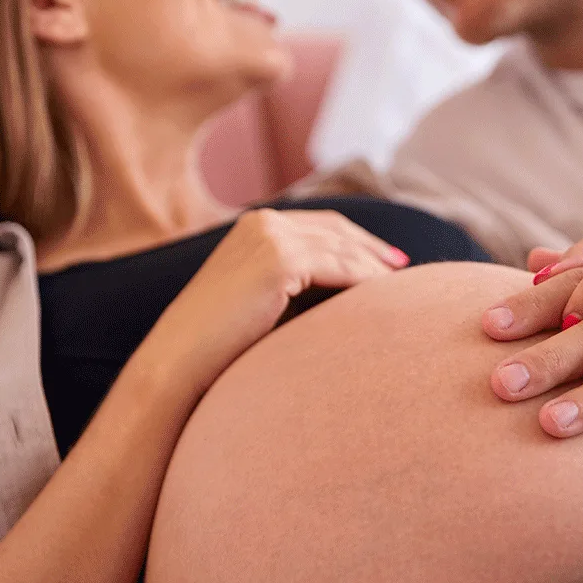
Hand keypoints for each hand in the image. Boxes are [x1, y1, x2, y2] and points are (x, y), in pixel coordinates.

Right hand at [139, 209, 408, 394]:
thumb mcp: (259, 299)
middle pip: (338, 230)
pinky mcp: (279, 259)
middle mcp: (264, 221)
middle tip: (404, 268)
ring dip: (375, 268)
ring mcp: (271, 236)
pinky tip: (385, 296)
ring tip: (401, 289)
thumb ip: (294, 284)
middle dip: (373, 249)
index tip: (387, 259)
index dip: (358, 240)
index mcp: (256, 224)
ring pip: (342, 249)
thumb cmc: (218, 343)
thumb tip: (341, 289)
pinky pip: (338, 267)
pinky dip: (365, 280)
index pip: (322, 225)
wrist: (179, 362)